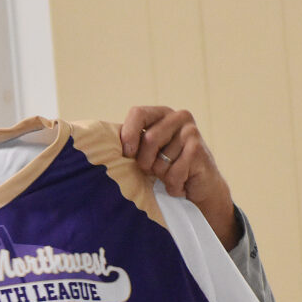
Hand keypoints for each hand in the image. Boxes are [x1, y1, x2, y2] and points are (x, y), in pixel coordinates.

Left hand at [120, 106, 240, 249]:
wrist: (199, 189)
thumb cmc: (167, 170)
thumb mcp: (146, 154)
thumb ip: (132, 144)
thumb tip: (101, 144)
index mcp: (161, 114)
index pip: (137, 113)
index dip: (129, 134)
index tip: (127, 154)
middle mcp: (178, 117)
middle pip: (149, 139)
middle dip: (146, 163)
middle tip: (154, 172)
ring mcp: (191, 131)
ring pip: (161, 160)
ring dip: (162, 176)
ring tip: (171, 176)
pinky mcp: (199, 149)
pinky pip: (174, 172)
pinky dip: (173, 185)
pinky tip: (181, 184)